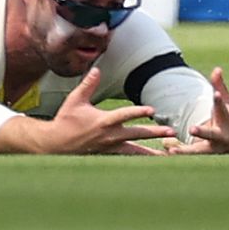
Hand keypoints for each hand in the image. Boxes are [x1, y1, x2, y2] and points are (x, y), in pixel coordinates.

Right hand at [46, 67, 176, 154]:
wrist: (57, 144)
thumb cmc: (66, 120)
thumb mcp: (75, 100)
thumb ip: (88, 85)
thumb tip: (97, 69)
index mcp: (103, 121)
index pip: (124, 115)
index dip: (138, 112)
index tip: (152, 110)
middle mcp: (109, 136)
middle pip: (136, 134)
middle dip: (155, 133)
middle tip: (171, 132)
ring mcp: (110, 147)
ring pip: (135, 150)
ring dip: (152, 151)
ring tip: (168, 154)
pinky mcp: (108, 154)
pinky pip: (128, 158)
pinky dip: (140, 158)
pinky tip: (151, 160)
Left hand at [164, 67, 228, 154]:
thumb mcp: (228, 104)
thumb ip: (220, 88)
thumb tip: (217, 68)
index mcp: (227, 120)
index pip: (223, 109)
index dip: (219, 101)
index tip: (215, 93)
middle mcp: (222, 137)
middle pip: (212, 135)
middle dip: (203, 131)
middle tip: (192, 128)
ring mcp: (215, 150)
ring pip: (201, 152)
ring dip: (186, 152)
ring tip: (171, 151)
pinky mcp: (207, 160)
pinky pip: (193, 162)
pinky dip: (181, 161)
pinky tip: (165, 158)